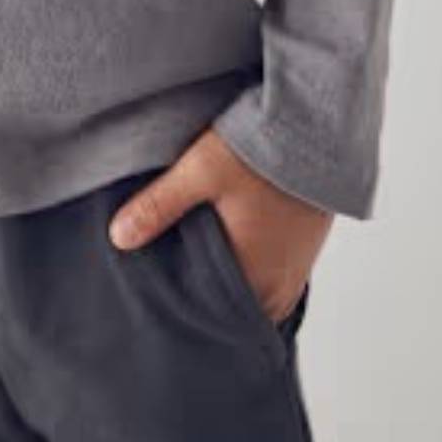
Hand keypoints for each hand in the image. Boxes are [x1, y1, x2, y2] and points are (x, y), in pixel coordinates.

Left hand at [107, 127, 333, 324]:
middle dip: (201, 290)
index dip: (183, 303)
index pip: (211, 315)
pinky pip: (268, 270)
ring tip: (194, 249)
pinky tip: (227, 235)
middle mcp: (280, 287)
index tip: (157, 292)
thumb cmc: (266, 150)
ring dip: (226, 272)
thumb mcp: (202, 171)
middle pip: (230, 303)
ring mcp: (296, 269)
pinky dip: (247, 259)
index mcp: (255, 281)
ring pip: (249, 286)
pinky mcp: (304, 248)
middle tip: (168, 270)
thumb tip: (118, 239)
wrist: (323, 126)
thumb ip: (159, 206)